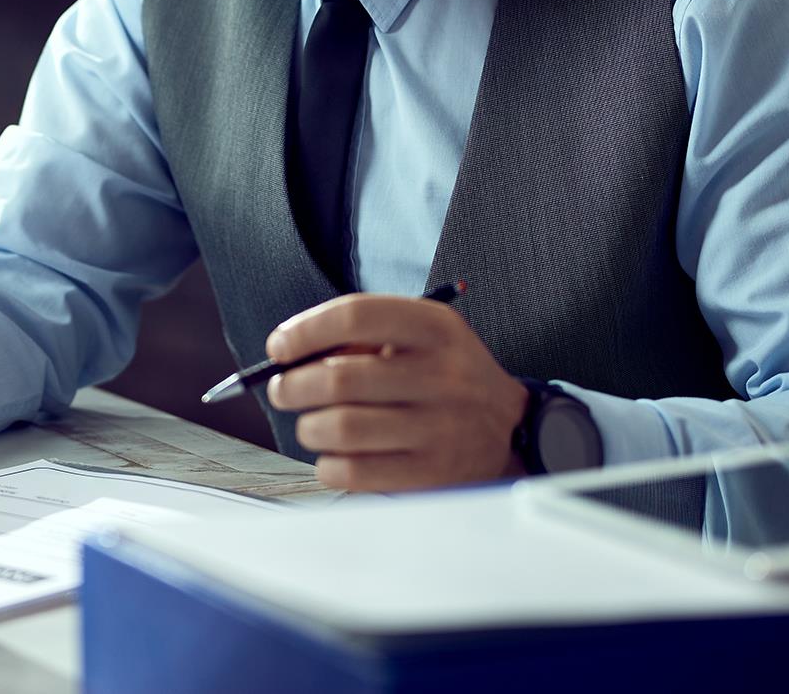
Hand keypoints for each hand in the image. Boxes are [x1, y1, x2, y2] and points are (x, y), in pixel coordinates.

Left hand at [264, 293, 527, 491]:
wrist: (510, 427)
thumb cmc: (443, 374)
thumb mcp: (419, 335)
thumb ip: (361, 335)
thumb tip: (290, 354)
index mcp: (435, 328)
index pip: (356, 316)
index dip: (305, 330)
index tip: (279, 347)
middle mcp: (443, 375)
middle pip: (340, 378)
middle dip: (292, 386)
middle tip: (282, 390)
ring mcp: (441, 427)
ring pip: (341, 428)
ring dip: (308, 428)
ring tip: (310, 425)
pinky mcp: (434, 472)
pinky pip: (356, 472)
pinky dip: (328, 466)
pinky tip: (331, 457)